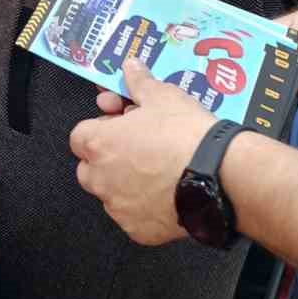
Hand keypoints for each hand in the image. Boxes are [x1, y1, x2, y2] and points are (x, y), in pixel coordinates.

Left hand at [71, 58, 215, 243]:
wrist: (217, 176)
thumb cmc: (185, 134)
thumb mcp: (163, 96)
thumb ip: (139, 82)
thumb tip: (130, 67)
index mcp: (100, 144)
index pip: (79, 136)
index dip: (100, 128)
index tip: (121, 123)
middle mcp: (101, 179)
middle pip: (90, 168)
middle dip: (108, 157)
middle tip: (138, 146)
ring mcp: (119, 209)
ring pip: (111, 194)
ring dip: (125, 183)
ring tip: (158, 169)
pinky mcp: (139, 232)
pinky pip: (133, 217)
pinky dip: (144, 207)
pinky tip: (167, 192)